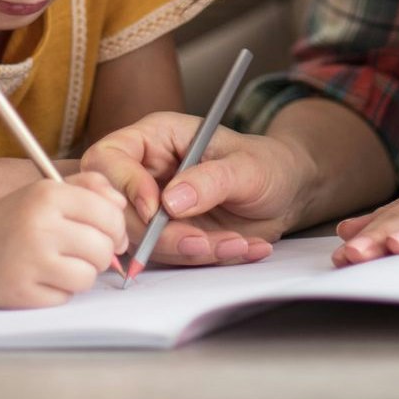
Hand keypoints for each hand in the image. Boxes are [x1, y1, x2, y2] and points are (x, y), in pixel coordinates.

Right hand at [0, 172, 128, 308]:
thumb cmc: (14, 219)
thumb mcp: (47, 192)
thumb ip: (89, 188)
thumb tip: (122, 205)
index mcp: (48, 195)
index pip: (109, 215)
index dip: (115, 230)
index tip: (106, 235)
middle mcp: (38, 226)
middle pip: (102, 249)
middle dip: (98, 254)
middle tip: (81, 252)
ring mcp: (28, 261)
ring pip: (87, 277)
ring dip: (79, 275)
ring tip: (59, 265)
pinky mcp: (21, 293)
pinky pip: (64, 298)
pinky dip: (58, 292)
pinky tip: (39, 279)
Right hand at [82, 111, 298, 266]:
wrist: (288, 194)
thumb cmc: (269, 165)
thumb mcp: (249, 166)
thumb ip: (210, 180)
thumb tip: (170, 201)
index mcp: (157, 138)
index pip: (110, 157)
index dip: (124, 185)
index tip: (156, 209)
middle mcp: (148, 173)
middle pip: (120, 209)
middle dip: (160, 234)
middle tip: (201, 242)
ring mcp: (156, 208)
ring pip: (144, 241)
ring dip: (188, 251)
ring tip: (236, 244)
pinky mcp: (169, 236)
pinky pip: (171, 257)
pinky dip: (203, 260)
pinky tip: (240, 248)